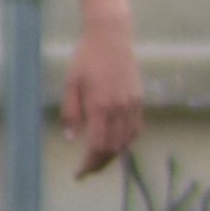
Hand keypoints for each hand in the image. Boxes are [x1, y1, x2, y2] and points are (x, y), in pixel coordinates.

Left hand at [56, 12, 143, 177]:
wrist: (111, 36)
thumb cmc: (86, 58)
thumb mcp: (71, 84)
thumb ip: (70, 112)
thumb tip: (71, 138)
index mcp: (100, 107)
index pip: (97, 147)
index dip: (88, 165)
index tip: (78, 174)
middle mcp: (119, 109)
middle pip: (113, 148)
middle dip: (99, 164)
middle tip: (87, 170)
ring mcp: (132, 105)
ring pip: (127, 141)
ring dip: (113, 155)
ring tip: (100, 159)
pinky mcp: (139, 99)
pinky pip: (136, 128)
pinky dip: (126, 141)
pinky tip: (117, 142)